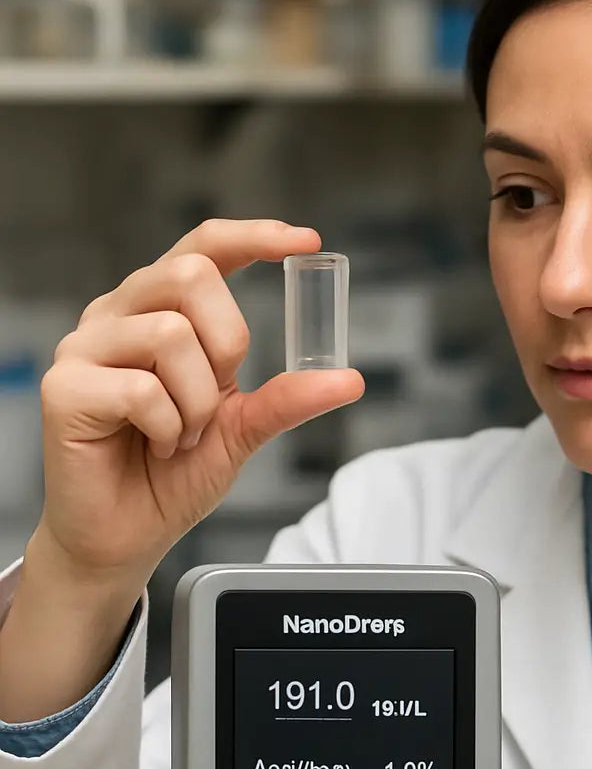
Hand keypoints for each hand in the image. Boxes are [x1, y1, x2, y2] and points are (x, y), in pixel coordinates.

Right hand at [33, 219, 364, 600]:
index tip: (306, 241)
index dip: (255, 236)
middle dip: (228, 341)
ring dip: (197, 401)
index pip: (205, 248)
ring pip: (169, 334)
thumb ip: (288, 398)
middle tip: (220, 392)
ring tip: (184, 434)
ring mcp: (85, 347)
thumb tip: (348, 378)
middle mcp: (119, 314)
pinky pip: (142, 389)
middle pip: (191, 275)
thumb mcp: (244, 428)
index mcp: (160, 310)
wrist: (127, 532)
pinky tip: (158, 445)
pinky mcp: (65, 388)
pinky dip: (170, 427)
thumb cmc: (174, 473)